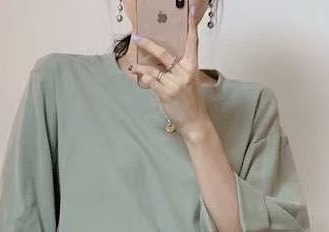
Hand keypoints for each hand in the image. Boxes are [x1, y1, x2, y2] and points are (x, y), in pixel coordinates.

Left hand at [129, 4, 211, 138]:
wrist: (195, 122)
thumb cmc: (191, 102)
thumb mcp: (190, 81)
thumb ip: (179, 69)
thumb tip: (162, 60)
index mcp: (192, 66)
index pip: (192, 43)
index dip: (191, 28)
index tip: (188, 14)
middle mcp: (184, 72)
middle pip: (164, 52)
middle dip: (148, 43)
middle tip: (137, 37)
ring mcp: (175, 82)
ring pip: (153, 68)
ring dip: (140, 64)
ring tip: (133, 64)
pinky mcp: (166, 93)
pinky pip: (150, 81)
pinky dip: (142, 77)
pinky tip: (137, 75)